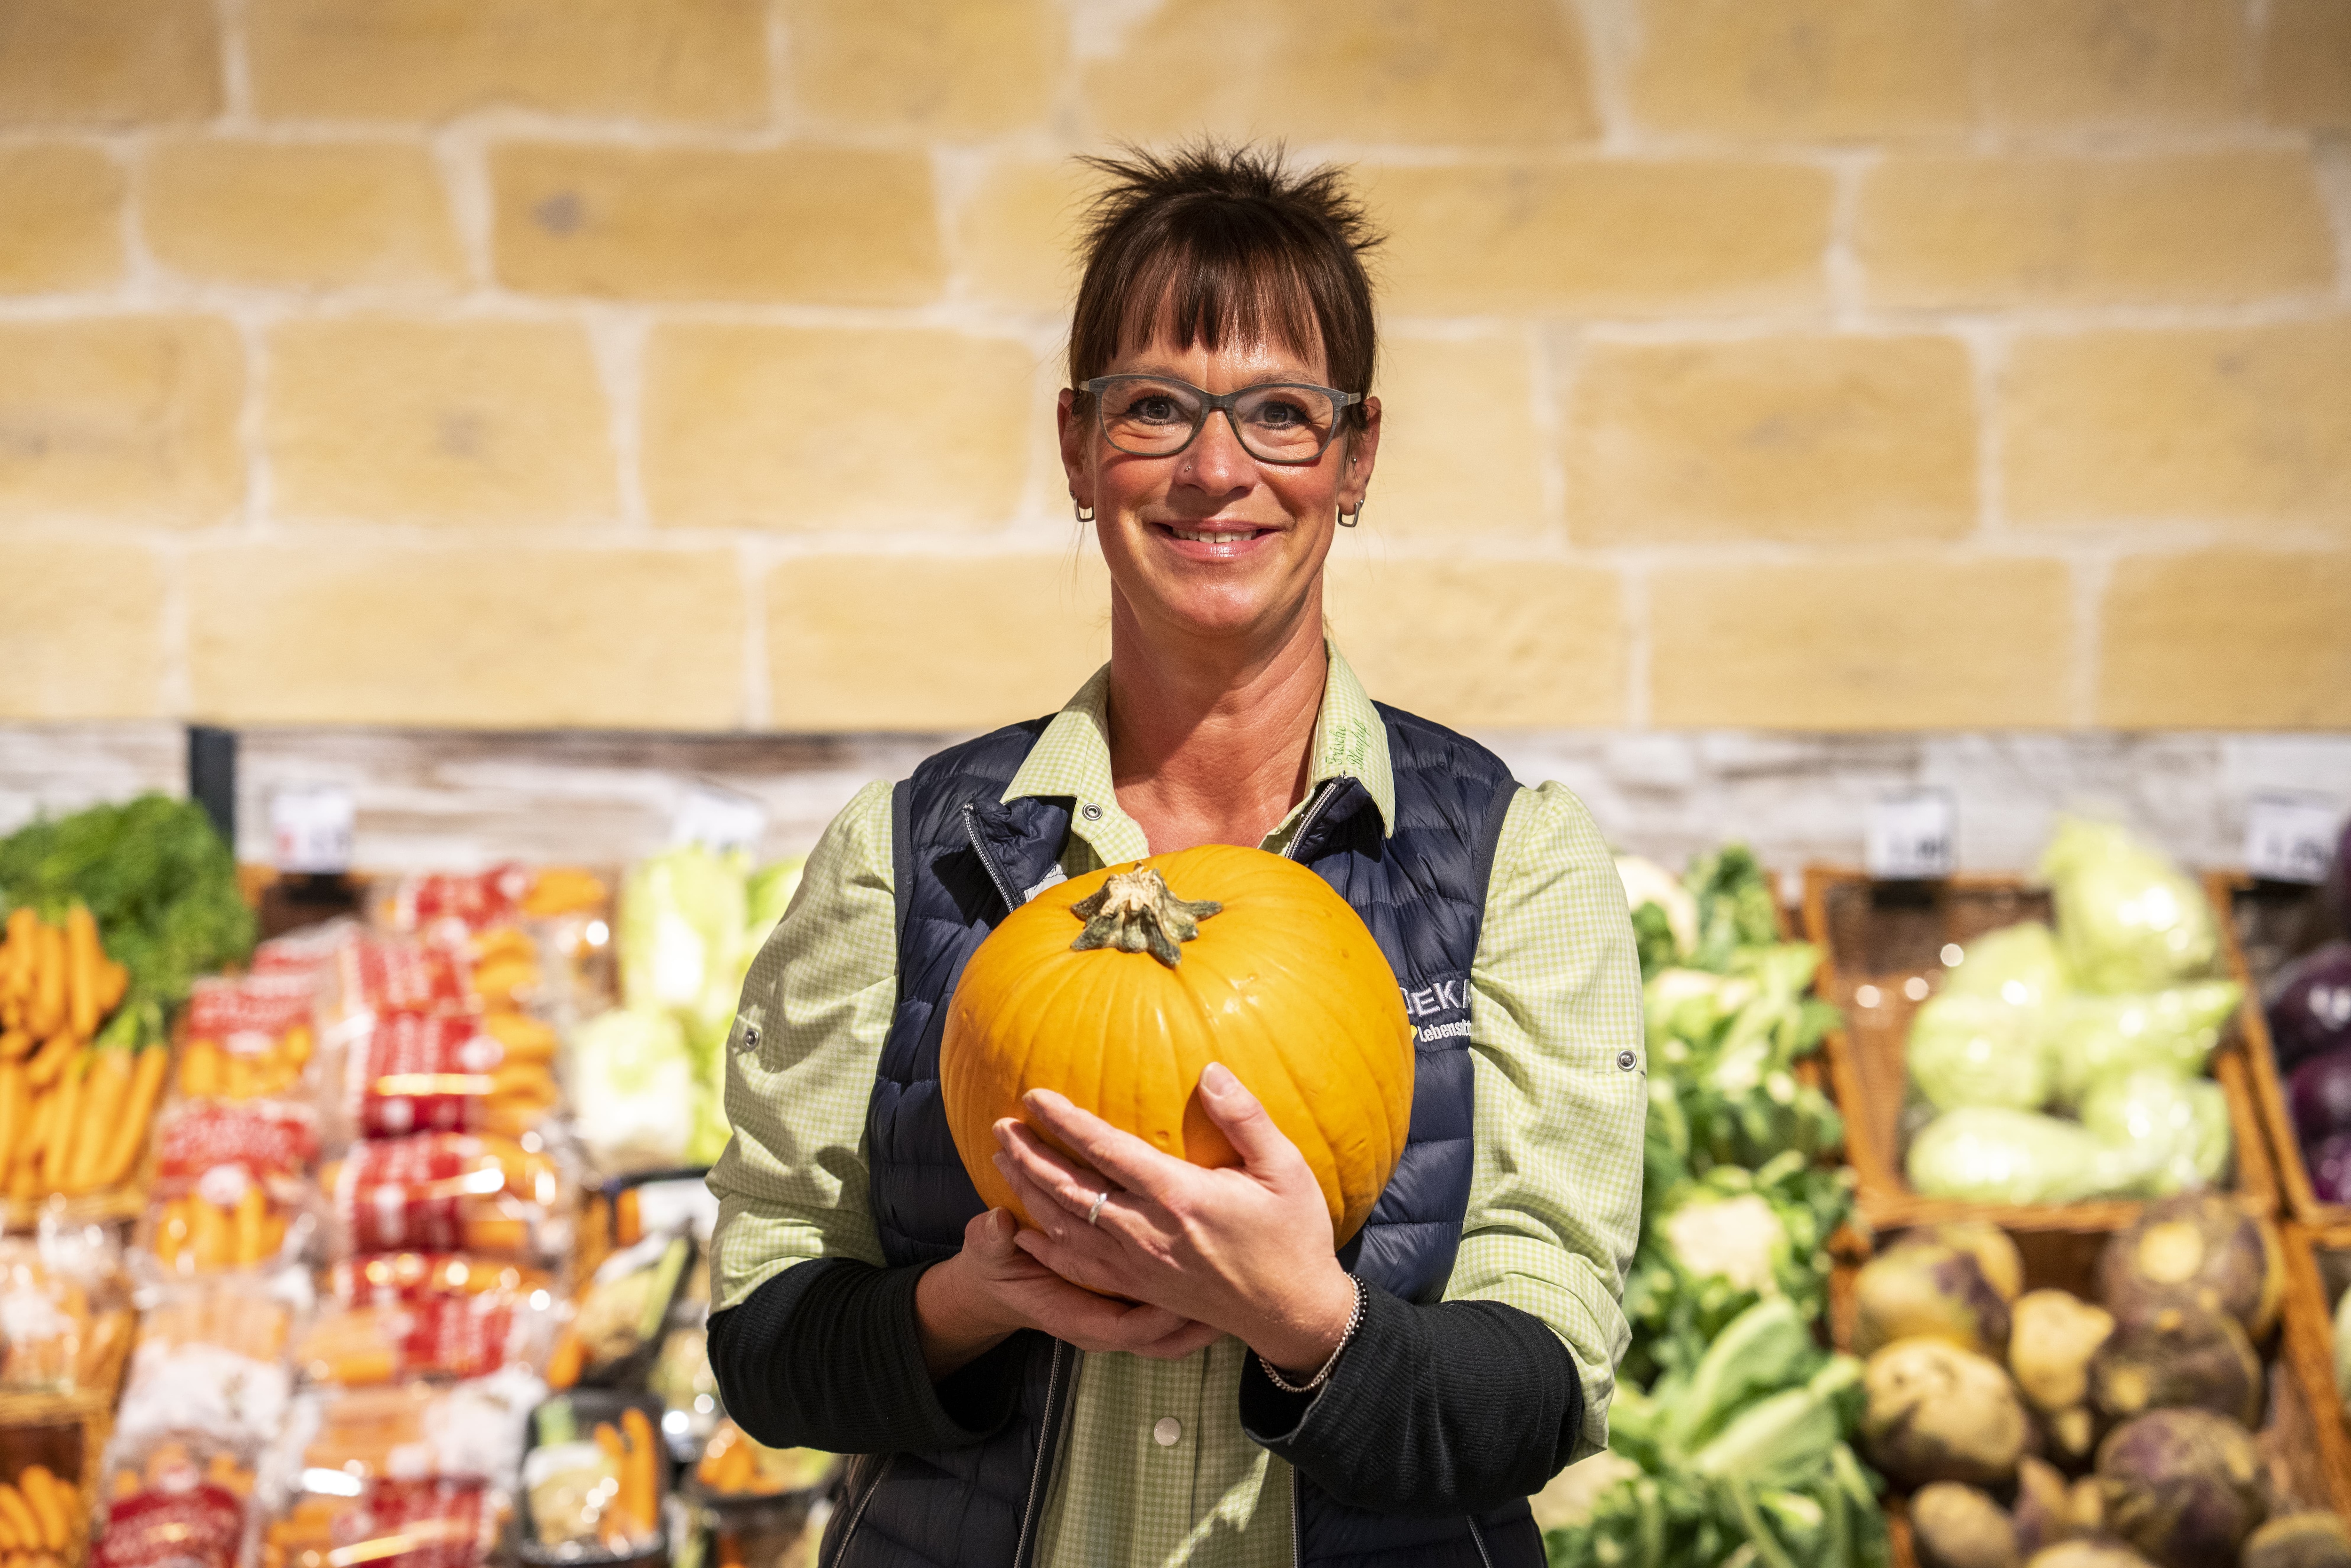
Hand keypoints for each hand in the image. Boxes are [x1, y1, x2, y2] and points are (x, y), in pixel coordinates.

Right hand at [913, 1207, 1221, 1379]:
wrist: (996, 1284)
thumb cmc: (996, 1266)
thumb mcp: (988, 1251)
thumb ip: (991, 1239)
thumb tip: (997, 1221)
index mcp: (1074, 1316)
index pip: (1126, 1327)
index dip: (1158, 1317)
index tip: (1190, 1300)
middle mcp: (1101, 1326)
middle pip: (1161, 1340)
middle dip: (1198, 1323)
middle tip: (1238, 1305)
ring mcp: (1116, 1321)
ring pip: (1171, 1337)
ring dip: (1204, 1323)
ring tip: (1243, 1306)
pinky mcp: (1126, 1308)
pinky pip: (1168, 1324)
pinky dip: (1193, 1317)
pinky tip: (1221, 1297)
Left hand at [992, 1061, 1357, 1376]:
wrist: (1292, 1313)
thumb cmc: (1293, 1236)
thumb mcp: (1286, 1169)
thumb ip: (1246, 1118)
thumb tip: (1210, 1071)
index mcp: (1179, 1196)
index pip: (1106, 1151)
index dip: (1066, 1122)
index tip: (1034, 1096)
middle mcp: (1148, 1232)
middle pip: (1070, 1190)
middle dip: (1030, 1155)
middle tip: (1000, 1125)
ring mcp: (1139, 1265)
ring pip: (1065, 1228)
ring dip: (1029, 1193)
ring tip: (1003, 1161)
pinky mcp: (1140, 1289)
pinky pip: (1079, 1269)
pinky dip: (1045, 1248)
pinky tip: (1025, 1232)